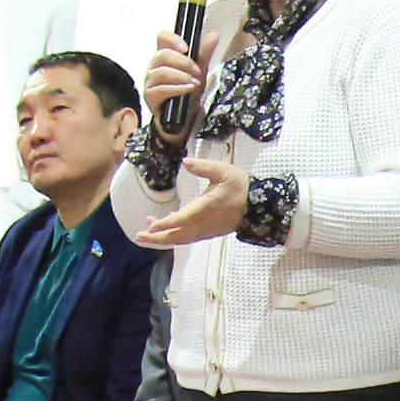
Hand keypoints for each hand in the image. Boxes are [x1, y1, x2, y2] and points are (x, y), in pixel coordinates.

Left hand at [137, 155, 253, 247]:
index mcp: (205, 208)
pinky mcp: (208, 233)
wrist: (259, 207)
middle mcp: (203, 223)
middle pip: (177, 235)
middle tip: (139, 236)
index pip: (181, 219)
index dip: (165, 224)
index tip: (150, 226)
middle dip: (157, 238)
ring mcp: (206, 230)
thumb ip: (203, 167)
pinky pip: (188, 239)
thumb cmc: (241, 187)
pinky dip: (174, 238)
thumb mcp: (224, 171)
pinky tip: (166, 231)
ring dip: (163, 238)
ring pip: (181, 239)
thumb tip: (186, 161)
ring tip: (146, 233)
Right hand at [143, 30, 202, 113]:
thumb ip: (204, 53)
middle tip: (197, 71)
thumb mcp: (199, 70)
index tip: (186, 48)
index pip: (162, 38)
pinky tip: (188, 89)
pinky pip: (161, 89)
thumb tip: (213, 35)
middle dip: (184, 62)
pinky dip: (177, 88)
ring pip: (162, 72)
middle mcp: (155, 66)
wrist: (186, 115)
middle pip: (163, 54)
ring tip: (195, 83)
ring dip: (181, 76)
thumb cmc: (188, 89)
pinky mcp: (150, 96)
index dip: (172, 39)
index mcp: (165, 55)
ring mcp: (150, 81)